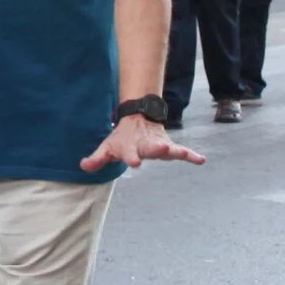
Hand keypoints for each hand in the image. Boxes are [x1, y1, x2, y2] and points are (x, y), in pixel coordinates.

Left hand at [80, 113, 207, 172]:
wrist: (138, 118)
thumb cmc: (121, 138)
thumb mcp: (107, 147)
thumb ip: (97, 158)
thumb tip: (83, 166)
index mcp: (130, 147)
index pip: (130, 153)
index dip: (131, 157)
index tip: (135, 162)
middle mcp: (146, 145)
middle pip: (152, 148)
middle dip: (157, 150)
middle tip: (162, 150)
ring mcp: (159, 145)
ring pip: (169, 148)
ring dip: (176, 151)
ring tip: (184, 153)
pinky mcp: (169, 146)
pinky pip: (182, 151)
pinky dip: (191, 155)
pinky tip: (201, 160)